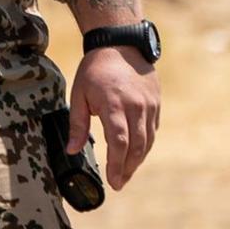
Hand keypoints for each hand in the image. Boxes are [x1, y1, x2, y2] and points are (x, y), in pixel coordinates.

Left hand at [68, 44, 159, 190]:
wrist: (121, 45)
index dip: (117, 164)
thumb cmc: (95, 70)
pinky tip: (135, 155)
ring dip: (138, 160)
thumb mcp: (79, 94)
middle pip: (136, 146)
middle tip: (119, 183)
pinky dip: (145, 146)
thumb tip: (73, 150)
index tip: (113, 181)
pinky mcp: (156, 105)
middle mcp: (136, 107)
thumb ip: (77, 124)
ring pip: (148, 141)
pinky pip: (153, 131)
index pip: (119, 142)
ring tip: (126, 174)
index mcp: (114, 105)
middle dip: (128, 168)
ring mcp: (149, 106)